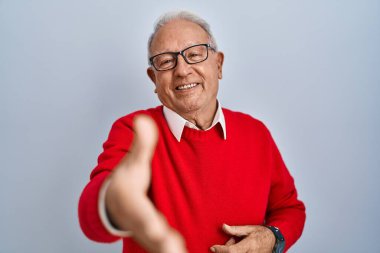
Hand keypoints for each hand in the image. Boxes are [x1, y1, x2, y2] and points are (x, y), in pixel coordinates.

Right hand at [105, 115, 186, 252]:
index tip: (158, 229)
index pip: (138, 212)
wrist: (116, 200)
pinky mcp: (153, 238)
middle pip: (148, 234)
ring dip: (167, 251)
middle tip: (173, 249)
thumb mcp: (134, 161)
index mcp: (130, 201)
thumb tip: (142, 119)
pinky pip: (162, 247)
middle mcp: (136, 220)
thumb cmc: (127, 179)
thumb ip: (142, 143)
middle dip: (160, 242)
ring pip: (156, 245)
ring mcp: (144, 231)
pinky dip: (171, 251)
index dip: (147, 220)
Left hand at [210, 224, 274, 252]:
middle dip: (227, 250)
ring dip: (233, 251)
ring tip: (238, 245)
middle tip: (232, 242)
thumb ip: (235, 230)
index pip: (231, 251)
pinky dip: (237, 252)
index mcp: (249, 245)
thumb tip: (223, 226)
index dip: (220, 250)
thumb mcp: (248, 228)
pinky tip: (241, 249)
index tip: (213, 247)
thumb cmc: (261, 233)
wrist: (274, 240)